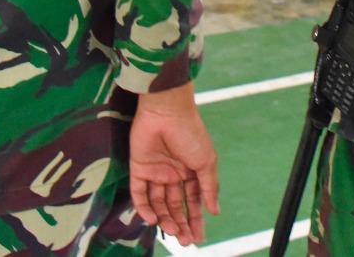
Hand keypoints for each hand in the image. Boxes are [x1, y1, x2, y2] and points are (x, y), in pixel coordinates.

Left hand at [129, 84, 219, 245]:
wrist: (167, 112)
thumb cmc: (191, 134)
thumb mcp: (206, 162)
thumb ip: (209, 188)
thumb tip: (215, 211)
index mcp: (191, 172)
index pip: (192, 201)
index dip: (195, 219)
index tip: (197, 238)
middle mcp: (173, 174)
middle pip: (175, 205)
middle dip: (179, 223)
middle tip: (183, 240)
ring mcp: (155, 171)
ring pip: (158, 202)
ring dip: (164, 218)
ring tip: (170, 231)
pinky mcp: (139, 168)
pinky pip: (139, 192)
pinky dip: (144, 207)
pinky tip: (152, 219)